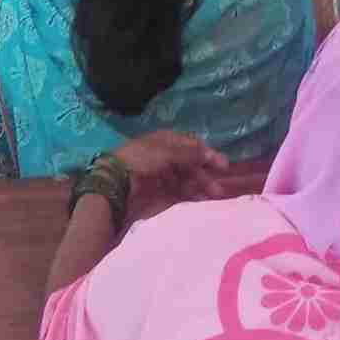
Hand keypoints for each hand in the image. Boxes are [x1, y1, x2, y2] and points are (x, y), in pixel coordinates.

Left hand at [114, 130, 229, 212]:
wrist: (117, 186)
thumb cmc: (141, 160)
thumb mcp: (167, 151)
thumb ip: (190, 153)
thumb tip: (210, 153)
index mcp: (165, 141)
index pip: (191, 144)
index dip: (206, 153)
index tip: (222, 166)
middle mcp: (165, 156)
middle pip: (190, 163)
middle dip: (204, 173)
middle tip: (218, 187)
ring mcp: (163, 176)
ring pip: (187, 179)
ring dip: (200, 184)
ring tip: (213, 194)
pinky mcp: (160, 193)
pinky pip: (180, 192)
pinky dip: (191, 194)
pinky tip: (201, 199)